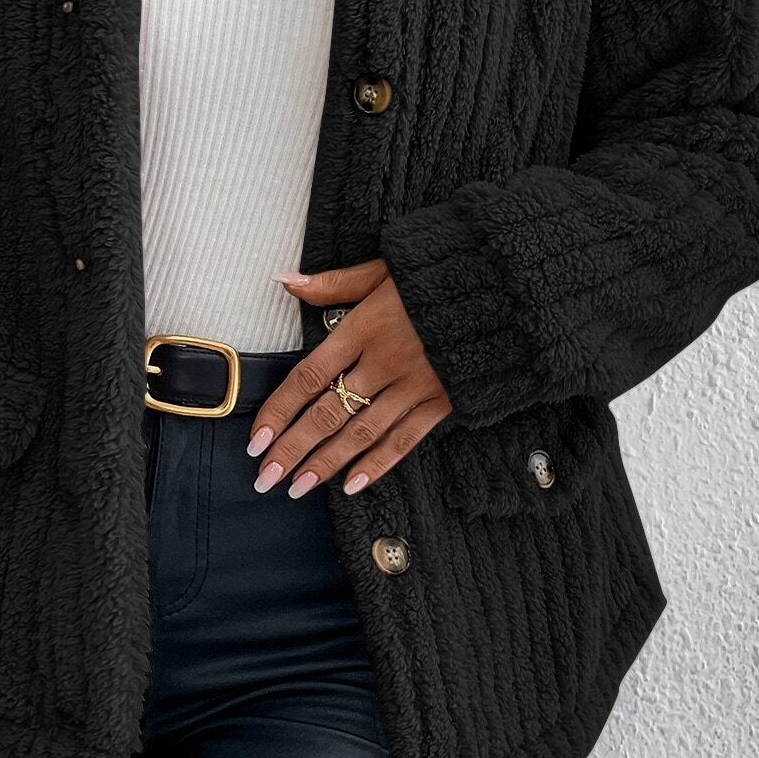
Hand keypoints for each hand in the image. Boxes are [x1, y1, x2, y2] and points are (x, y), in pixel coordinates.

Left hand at [247, 259, 452, 497]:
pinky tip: (352, 485)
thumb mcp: (381, 270)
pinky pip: (404, 439)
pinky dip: (378, 463)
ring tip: (298, 487)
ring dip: (326, 463)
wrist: (503, 287)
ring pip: (361, 432)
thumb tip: (284, 280)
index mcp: (364, 327)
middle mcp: (384, 361)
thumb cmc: (435, 278)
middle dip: (293, 448)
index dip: (279, 410)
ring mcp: (414, 385)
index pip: (309, 376)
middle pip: (328, 413)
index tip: (255, 440)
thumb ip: (331, 284)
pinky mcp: (442, 401)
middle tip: (265, 478)